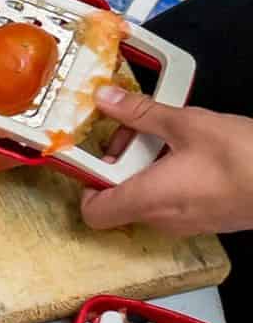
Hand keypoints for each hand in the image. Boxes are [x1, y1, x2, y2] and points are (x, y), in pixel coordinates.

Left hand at [77, 87, 252, 236]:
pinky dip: (173, 179)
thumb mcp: (189, 124)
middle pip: (120, 200)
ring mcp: (188, 223)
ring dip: (148, 170)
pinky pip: (176, 202)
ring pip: (149, 199)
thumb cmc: (246, 160)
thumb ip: (141, 113)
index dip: (85, 185)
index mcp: (148, 198)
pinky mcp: (209, 219)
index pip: (94, 212)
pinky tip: (193, 155)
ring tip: (169, 139)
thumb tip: (107, 99)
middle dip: (121, 165)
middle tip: (136, 134)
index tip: (92, 157)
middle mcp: (164, 219)